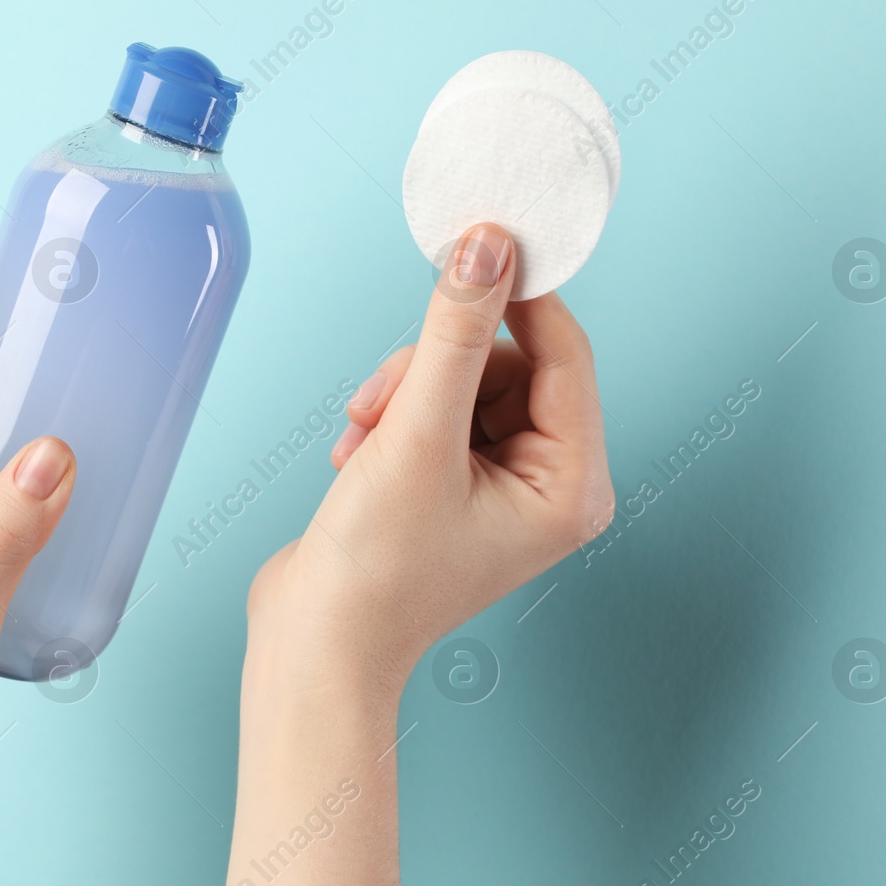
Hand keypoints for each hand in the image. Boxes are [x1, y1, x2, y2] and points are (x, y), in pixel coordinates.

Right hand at [246, 223, 613, 701]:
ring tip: (364, 443)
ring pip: (463, 382)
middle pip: (508, 366)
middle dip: (434, 371)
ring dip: (403, 397)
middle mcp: (550, 486)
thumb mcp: (417, 433)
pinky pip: (437, 410)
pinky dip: (392, 420)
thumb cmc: (375, 570)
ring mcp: (502, 488)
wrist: (314, 643)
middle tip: (384, 404)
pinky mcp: (456, 484)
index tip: (477, 242)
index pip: (564, 354)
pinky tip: (359, 458)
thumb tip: (488, 246)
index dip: (519, 296)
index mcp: (572, 487)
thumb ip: (455, 332)